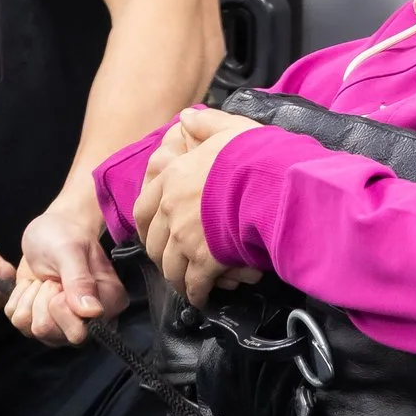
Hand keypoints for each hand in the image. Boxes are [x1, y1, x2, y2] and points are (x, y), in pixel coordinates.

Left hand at [5, 180, 123, 345]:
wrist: (49, 231)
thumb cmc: (65, 235)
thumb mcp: (70, 250)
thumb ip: (79, 280)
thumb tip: (91, 313)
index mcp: (108, 305)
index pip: (79, 333)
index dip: (60, 309)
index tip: (59, 284)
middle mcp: (89, 322)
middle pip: (51, 335)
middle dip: (42, 303)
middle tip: (51, 280)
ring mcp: (64, 324)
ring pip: (32, 330)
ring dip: (30, 299)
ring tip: (43, 280)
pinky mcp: (43, 320)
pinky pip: (18, 322)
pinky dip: (20, 299)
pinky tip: (34, 285)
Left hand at [134, 106, 262, 307]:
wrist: (271, 183)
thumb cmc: (253, 155)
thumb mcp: (229, 129)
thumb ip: (205, 124)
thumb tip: (186, 118)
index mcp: (173, 180)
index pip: (144, 209)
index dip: (146, 227)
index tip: (154, 235)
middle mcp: (173, 211)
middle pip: (154, 244)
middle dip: (161, 257)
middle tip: (171, 263)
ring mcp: (187, 238)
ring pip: (171, 268)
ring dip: (178, 279)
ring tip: (187, 285)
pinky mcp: (207, 261)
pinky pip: (195, 284)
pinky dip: (197, 294)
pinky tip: (203, 298)